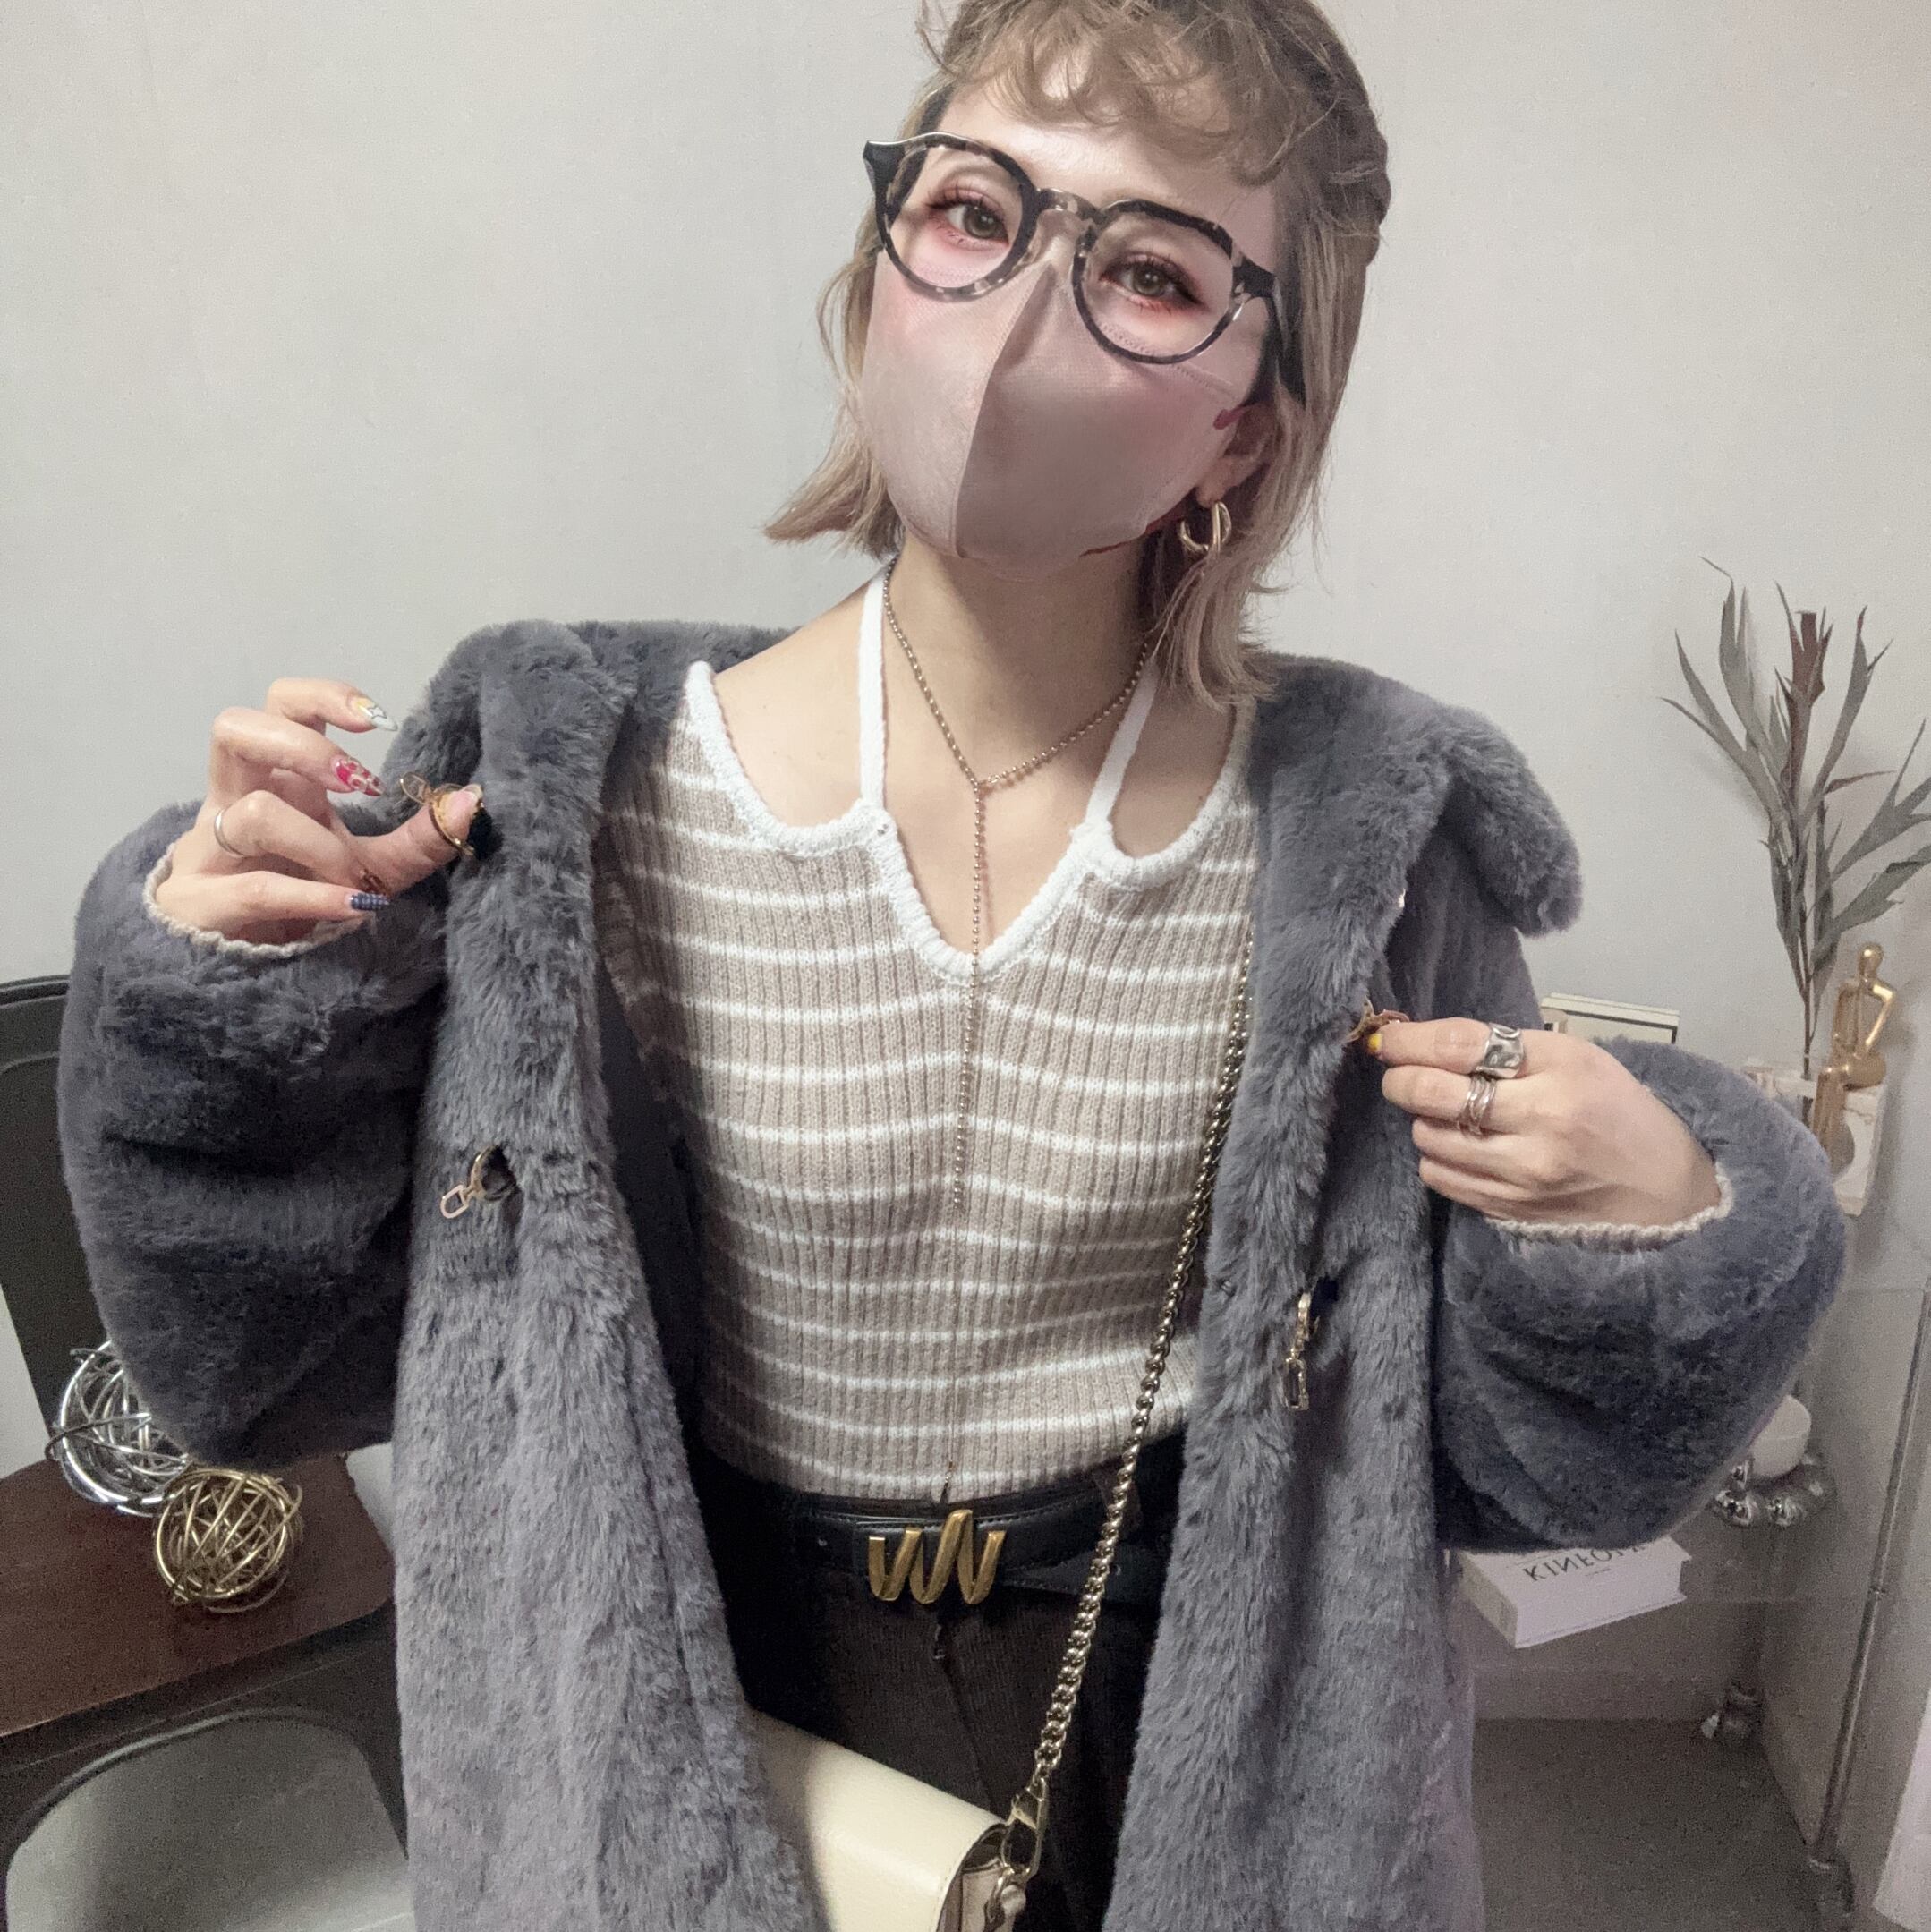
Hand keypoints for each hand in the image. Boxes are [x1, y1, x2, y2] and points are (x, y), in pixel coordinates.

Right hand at [152, 677, 482, 943]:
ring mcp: (207, 850)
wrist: (245, 970)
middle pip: (234, 729)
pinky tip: (350, 908)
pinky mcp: (196, 904)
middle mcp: (232, 801)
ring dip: (319, 844)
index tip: (376, 718)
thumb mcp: (374, 869)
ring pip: (252, 815)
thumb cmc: (303, 900)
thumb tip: (472, 800)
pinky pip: (256, 889)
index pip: (280, 706)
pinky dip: (311, 896)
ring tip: (351, 878)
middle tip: (358, 784)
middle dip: (301, 746)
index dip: (321, 697)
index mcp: (274, 780)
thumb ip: (420, 839)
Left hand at [1368, 1018, 1722, 1227]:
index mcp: (1561, 1070)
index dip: (1411, 1040)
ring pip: (1428, 1139)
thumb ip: (1505, 1047)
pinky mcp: (1510, 1209)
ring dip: (1424, 1121)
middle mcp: (1540, 1122)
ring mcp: (1522, 1173)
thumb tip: (1424, 1041)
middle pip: (1431, 1095)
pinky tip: (1460, 1146)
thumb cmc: (1616, 1110)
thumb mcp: (1576, 1058)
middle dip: (1401, 1079)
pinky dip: (1438, 1157)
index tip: (1388, 1037)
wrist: (1666, 1190)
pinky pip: (1441, 1178)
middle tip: (1400, 1072)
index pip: (1461, 1047)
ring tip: (1449, 1113)